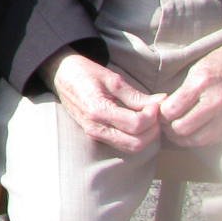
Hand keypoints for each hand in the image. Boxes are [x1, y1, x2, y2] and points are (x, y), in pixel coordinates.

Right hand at [44, 49, 162, 152]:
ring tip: (149, 118)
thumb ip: (135, 95)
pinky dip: (136, 138)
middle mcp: (95, 127)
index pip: (135, 124)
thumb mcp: (111, 78)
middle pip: (135, 144)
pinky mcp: (96, 135)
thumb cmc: (83, 72)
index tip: (156, 103)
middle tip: (156, 113)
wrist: (60, 75)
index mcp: (97, 110)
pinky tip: (140, 123)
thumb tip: (161, 101)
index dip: (152, 116)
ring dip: (146, 137)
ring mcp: (94, 134)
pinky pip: (122, 144)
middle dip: (152, 131)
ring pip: (130, 148)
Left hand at [161, 42, 221, 146]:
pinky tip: (194, 131)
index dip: (160, 114)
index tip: (159, 112)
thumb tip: (165, 109)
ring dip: (182, 138)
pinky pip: (213, 139)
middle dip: (168, 128)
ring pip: (197, 139)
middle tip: (165, 123)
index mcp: (202, 82)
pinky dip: (200, 139)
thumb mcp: (197, 69)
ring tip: (177, 130)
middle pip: (182, 128)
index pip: (171, 110)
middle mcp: (215, 101)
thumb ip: (182, 90)